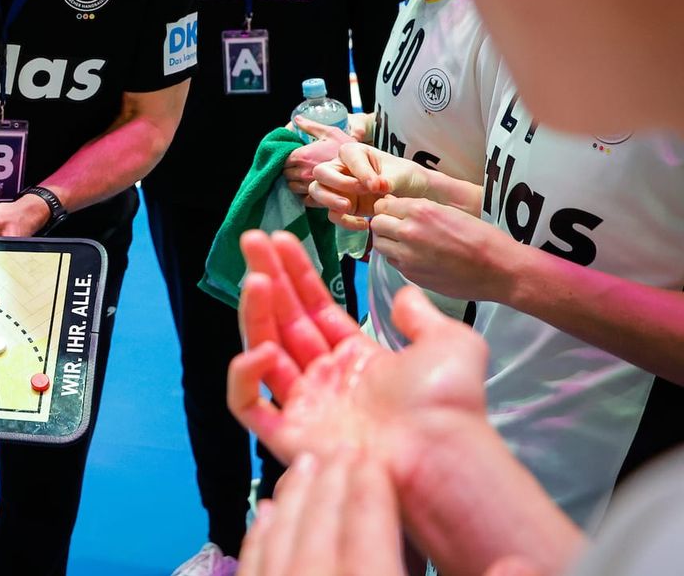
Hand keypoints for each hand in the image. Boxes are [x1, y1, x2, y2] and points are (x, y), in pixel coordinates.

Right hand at [228, 230, 488, 487]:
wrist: (440, 453)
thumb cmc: (447, 403)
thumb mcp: (448, 344)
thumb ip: (422, 316)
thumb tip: (405, 294)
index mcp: (355, 360)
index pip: (313, 309)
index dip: (296, 274)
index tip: (279, 240)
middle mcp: (324, 381)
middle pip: (283, 321)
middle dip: (266, 278)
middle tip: (251, 241)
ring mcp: (304, 408)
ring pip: (262, 352)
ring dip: (254, 313)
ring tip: (256, 279)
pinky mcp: (288, 436)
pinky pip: (248, 405)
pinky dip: (244, 378)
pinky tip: (262, 351)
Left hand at [236, 449, 404, 575]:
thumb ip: (406, 561)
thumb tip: (415, 546)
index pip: (367, 518)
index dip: (371, 484)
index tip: (372, 462)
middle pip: (322, 515)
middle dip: (334, 477)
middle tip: (343, 452)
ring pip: (280, 528)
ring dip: (294, 492)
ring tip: (305, 466)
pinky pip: (251, 558)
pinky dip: (260, 530)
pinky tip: (265, 512)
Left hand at [284, 117, 356, 198]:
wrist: (370, 171)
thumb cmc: (350, 149)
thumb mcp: (331, 133)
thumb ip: (312, 126)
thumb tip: (296, 119)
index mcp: (303, 156)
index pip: (284, 161)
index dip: (288, 160)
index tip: (295, 158)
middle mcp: (304, 173)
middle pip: (286, 175)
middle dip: (291, 171)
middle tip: (301, 168)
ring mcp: (311, 188)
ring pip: (293, 188)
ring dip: (297, 183)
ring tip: (307, 178)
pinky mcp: (320, 201)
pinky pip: (305, 201)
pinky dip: (306, 196)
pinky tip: (316, 189)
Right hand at [309, 142, 430, 222]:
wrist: (412, 195)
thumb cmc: (405, 177)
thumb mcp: (402, 175)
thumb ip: (389, 179)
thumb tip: (378, 186)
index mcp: (355, 152)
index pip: (347, 156)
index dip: (359, 171)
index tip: (376, 186)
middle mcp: (341, 168)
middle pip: (321, 172)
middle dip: (336, 184)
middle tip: (356, 192)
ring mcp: (339, 187)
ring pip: (317, 191)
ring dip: (329, 200)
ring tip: (348, 208)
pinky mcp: (342, 205)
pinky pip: (333, 213)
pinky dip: (344, 221)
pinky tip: (364, 224)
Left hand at [369, 196, 519, 302]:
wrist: (499, 269)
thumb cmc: (481, 238)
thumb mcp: (449, 212)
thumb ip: (420, 211)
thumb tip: (396, 210)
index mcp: (420, 211)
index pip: (383, 205)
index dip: (388, 209)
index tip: (394, 213)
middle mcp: (409, 232)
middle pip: (376, 224)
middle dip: (384, 225)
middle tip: (397, 228)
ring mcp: (408, 256)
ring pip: (380, 245)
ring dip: (388, 242)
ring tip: (405, 243)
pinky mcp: (412, 275)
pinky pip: (393, 262)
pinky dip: (398, 259)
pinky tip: (416, 257)